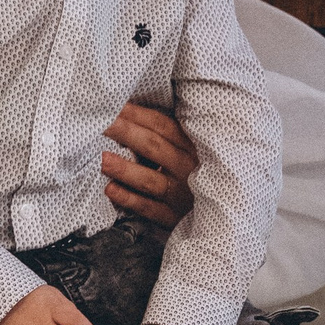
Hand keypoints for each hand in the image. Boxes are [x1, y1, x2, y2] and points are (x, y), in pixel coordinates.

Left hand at [101, 100, 196, 227]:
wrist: (223, 214)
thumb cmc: (194, 174)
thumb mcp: (187, 151)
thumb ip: (162, 136)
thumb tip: (124, 115)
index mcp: (191, 146)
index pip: (162, 126)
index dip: (137, 114)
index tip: (112, 106)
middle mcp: (187, 168)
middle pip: (153, 147)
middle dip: (125, 133)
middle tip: (100, 124)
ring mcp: (181, 195)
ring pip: (150, 180)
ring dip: (126, 169)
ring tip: (103, 160)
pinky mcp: (174, 218)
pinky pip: (149, 208)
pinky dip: (129, 199)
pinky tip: (111, 190)